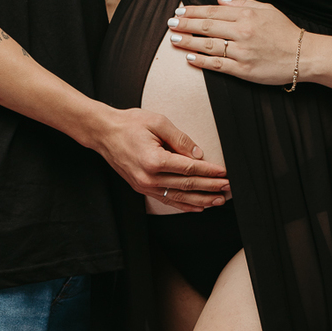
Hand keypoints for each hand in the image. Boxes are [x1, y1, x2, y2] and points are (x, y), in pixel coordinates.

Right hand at [90, 107, 230, 209]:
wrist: (104, 133)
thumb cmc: (129, 124)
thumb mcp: (158, 123)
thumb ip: (180, 139)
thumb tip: (198, 155)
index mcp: (154, 160)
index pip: (189, 169)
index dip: (209, 171)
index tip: (223, 172)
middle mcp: (148, 177)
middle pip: (187, 185)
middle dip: (210, 187)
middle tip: (227, 187)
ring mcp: (144, 186)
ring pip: (178, 197)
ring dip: (201, 200)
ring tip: (218, 201)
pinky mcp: (142, 188)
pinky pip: (166, 200)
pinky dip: (184, 205)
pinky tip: (198, 207)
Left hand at [166, 0, 301, 85]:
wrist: (303, 55)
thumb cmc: (285, 32)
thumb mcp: (267, 9)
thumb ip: (242, 3)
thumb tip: (220, 1)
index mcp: (247, 15)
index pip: (213, 12)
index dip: (193, 11)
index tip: (180, 12)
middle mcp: (242, 32)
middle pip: (206, 27)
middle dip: (186, 25)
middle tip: (171, 24)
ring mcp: (242, 52)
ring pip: (208, 45)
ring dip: (189, 42)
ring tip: (174, 40)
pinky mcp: (244, 70)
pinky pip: (218, 65)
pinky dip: (202, 61)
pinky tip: (190, 58)